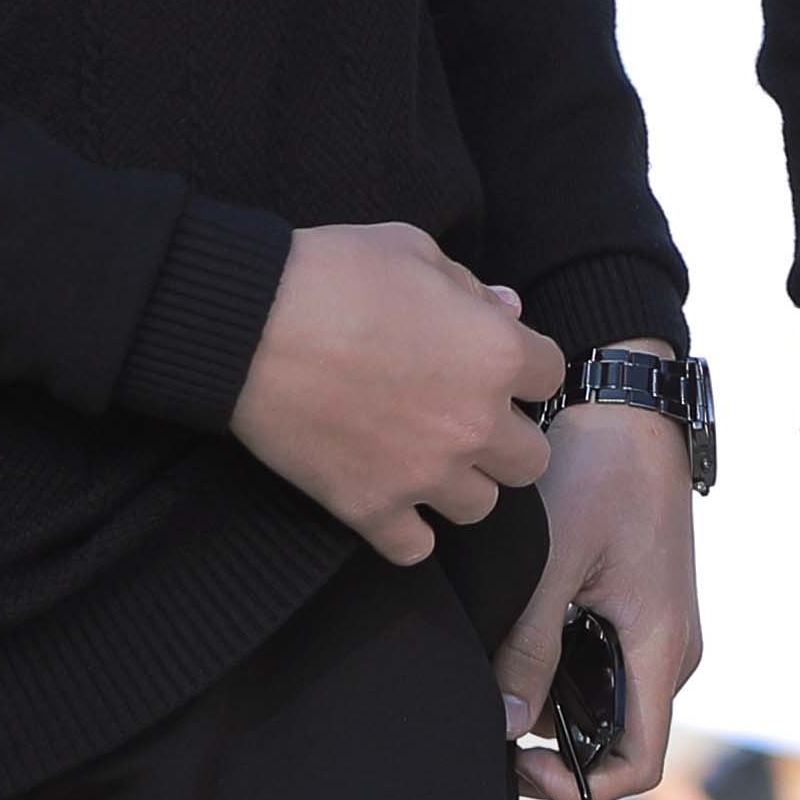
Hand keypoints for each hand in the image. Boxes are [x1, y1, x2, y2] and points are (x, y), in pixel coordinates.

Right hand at [228, 226, 560, 564]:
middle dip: (504, 439)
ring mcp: (425, 473)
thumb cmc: (333, 272)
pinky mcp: (370, 508)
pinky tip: (391, 502)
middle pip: (530, 460)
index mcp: (497, 354)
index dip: (521, 367)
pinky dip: (407, 531)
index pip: (549, 376)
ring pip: (481, 508)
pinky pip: (415, 549)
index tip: (490, 362)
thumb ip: (471, 285)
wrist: (249, 322)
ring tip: (426, 459)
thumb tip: (507, 307)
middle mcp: (474, 423)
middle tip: (464, 418)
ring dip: (461, 485)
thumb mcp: (414, 250)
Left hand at [496, 389, 703, 799]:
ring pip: (608, 703)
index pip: (638, 764)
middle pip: (618, 739)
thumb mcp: (553, 560)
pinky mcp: (643, 607)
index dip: (579, 786)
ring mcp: (660, 628)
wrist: (630, 407)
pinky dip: (564, 672)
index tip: (518, 761)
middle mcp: (671, 648)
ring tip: (498, 673)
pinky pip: (607, 666)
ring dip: (555, 707)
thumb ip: (529, 647)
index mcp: (660, 646)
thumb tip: (504, 727)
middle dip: (556, 747)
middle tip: (489, 718)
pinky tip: (521, 640)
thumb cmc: (598, 472)